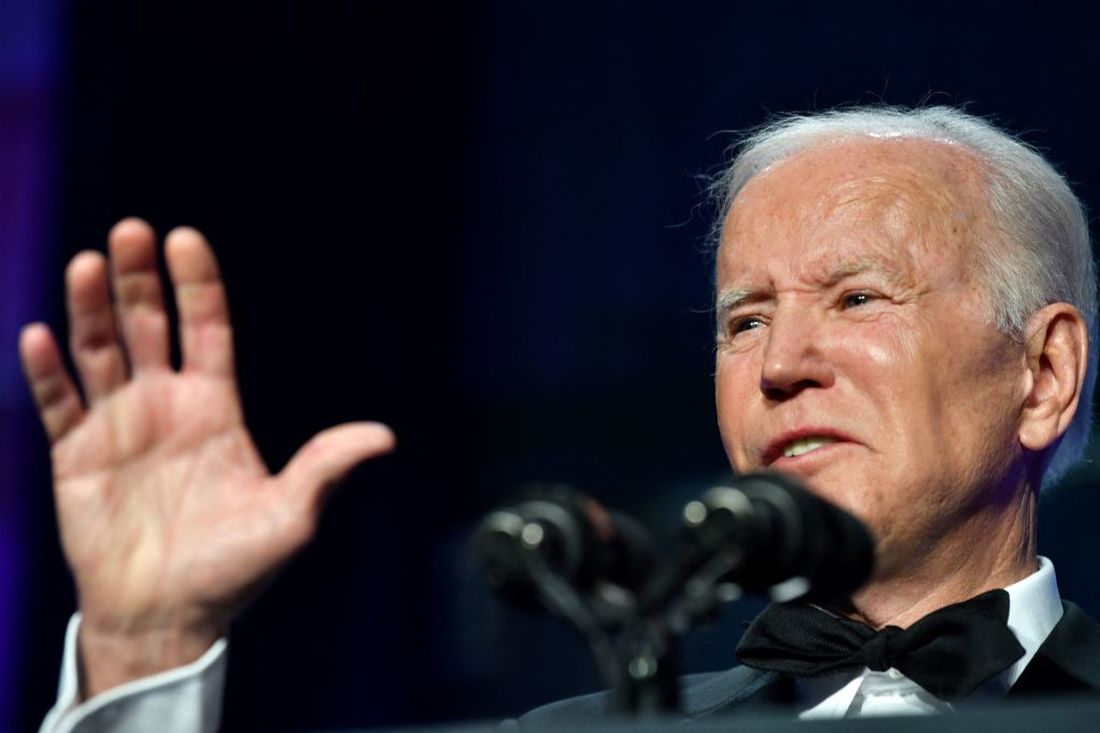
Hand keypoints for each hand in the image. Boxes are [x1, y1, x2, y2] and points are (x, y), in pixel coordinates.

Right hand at [20, 219, 394, 696]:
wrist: (169, 617)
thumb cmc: (233, 568)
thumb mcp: (291, 515)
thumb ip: (326, 466)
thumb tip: (385, 437)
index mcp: (215, 408)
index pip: (206, 329)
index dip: (196, 285)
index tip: (184, 239)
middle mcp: (166, 405)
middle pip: (149, 325)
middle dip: (139, 280)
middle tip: (131, 232)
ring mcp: (119, 426)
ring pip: (99, 352)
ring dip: (90, 310)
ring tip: (88, 265)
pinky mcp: (76, 455)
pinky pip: (58, 403)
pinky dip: (48, 371)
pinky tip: (41, 335)